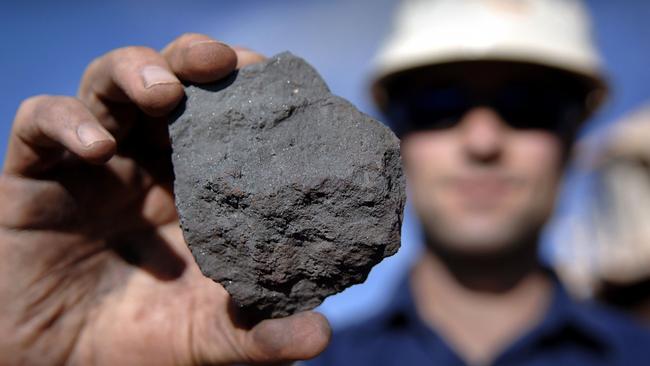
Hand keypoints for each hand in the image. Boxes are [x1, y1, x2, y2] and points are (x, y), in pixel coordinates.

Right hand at [0, 33, 329, 364]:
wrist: (60, 361)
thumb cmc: (141, 338)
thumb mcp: (209, 336)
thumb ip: (260, 333)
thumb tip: (322, 335)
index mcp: (194, 182)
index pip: (223, 117)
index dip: (248, 94)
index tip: (280, 86)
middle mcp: (144, 158)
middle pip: (170, 80)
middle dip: (195, 61)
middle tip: (226, 62)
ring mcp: (90, 160)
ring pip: (107, 83)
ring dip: (136, 72)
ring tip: (164, 92)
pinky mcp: (33, 172)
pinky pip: (40, 123)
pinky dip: (67, 122)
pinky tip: (98, 149)